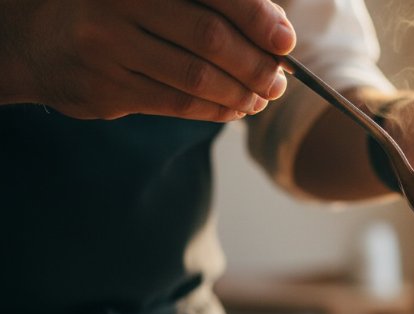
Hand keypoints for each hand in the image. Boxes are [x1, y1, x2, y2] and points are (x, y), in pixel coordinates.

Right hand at [0, 0, 295, 120]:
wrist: (33, 38)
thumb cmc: (113, 9)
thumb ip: (208, 2)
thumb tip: (275, 30)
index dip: (257, 17)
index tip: (285, 41)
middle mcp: (119, 4)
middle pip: (209, 38)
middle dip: (255, 63)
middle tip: (279, 78)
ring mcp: (107, 47)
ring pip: (196, 78)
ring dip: (241, 92)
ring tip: (264, 96)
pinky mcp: (105, 88)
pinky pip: (177, 104)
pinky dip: (216, 109)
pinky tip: (235, 108)